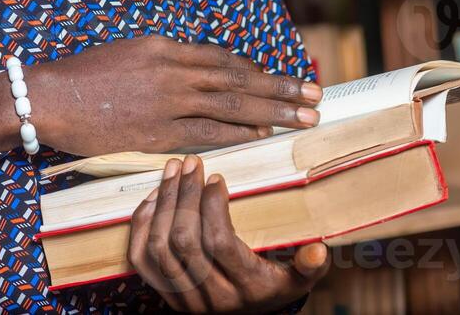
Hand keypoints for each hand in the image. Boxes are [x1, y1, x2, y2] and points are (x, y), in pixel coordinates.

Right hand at [0, 35, 321, 156]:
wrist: (50, 97)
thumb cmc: (84, 76)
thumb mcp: (129, 52)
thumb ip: (165, 60)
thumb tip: (199, 72)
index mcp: (164, 47)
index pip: (222, 59)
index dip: (257, 69)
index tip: (283, 77)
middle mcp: (171, 70)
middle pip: (238, 80)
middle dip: (280, 88)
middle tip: (315, 95)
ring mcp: (166, 102)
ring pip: (231, 106)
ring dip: (272, 111)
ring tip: (303, 117)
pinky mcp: (156, 132)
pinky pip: (207, 134)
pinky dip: (238, 134)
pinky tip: (262, 136)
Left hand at [127, 154, 329, 312]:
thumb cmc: (270, 289)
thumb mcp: (297, 281)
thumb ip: (308, 266)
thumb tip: (318, 249)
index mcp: (247, 289)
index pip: (219, 242)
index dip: (212, 206)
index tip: (216, 178)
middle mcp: (212, 297)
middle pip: (184, 239)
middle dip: (185, 194)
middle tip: (191, 163)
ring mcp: (183, 297)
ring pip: (160, 245)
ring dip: (163, 201)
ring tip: (174, 170)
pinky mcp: (162, 293)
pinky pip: (140, 257)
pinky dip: (143, 223)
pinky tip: (156, 196)